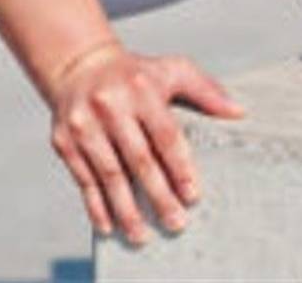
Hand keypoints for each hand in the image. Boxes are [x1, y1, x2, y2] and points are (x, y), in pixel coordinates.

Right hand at [46, 42, 244, 245]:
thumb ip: (205, 90)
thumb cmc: (135, 74)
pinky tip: (109, 225)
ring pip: (109, 174)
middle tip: (176, 223)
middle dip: (158, 195)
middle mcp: (109, 105)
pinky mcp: (63, 140)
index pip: (164, 134)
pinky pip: (83, 178)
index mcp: (140, 88)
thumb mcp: (170, 71)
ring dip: (126, 208)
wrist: (79, 65)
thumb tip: (238, 112)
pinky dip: (96, 204)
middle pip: (138, 159)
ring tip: (142, 235)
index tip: (193, 195)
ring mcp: (84, 124)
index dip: (179, 167)